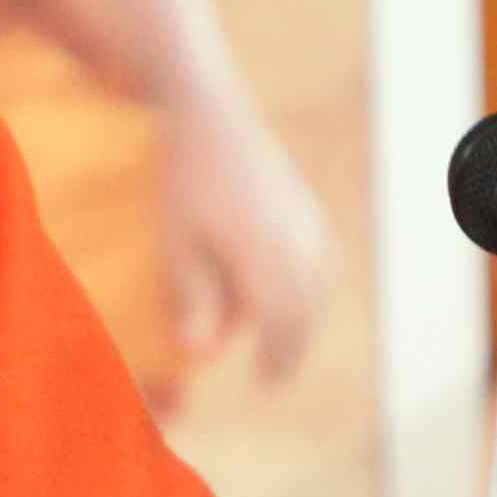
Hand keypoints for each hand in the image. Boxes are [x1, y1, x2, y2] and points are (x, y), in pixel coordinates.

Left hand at [157, 100, 335, 386]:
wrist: (211, 113)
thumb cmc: (184, 180)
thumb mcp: (176, 241)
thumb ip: (189, 298)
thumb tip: (198, 353)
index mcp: (268, 255)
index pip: (283, 325)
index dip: (276, 359)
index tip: (262, 383)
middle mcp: (299, 242)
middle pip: (306, 312)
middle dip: (291, 347)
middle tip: (273, 376)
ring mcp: (309, 222)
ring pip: (318, 288)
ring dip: (302, 319)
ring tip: (280, 343)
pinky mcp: (307, 207)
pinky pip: (320, 262)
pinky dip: (308, 288)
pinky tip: (291, 297)